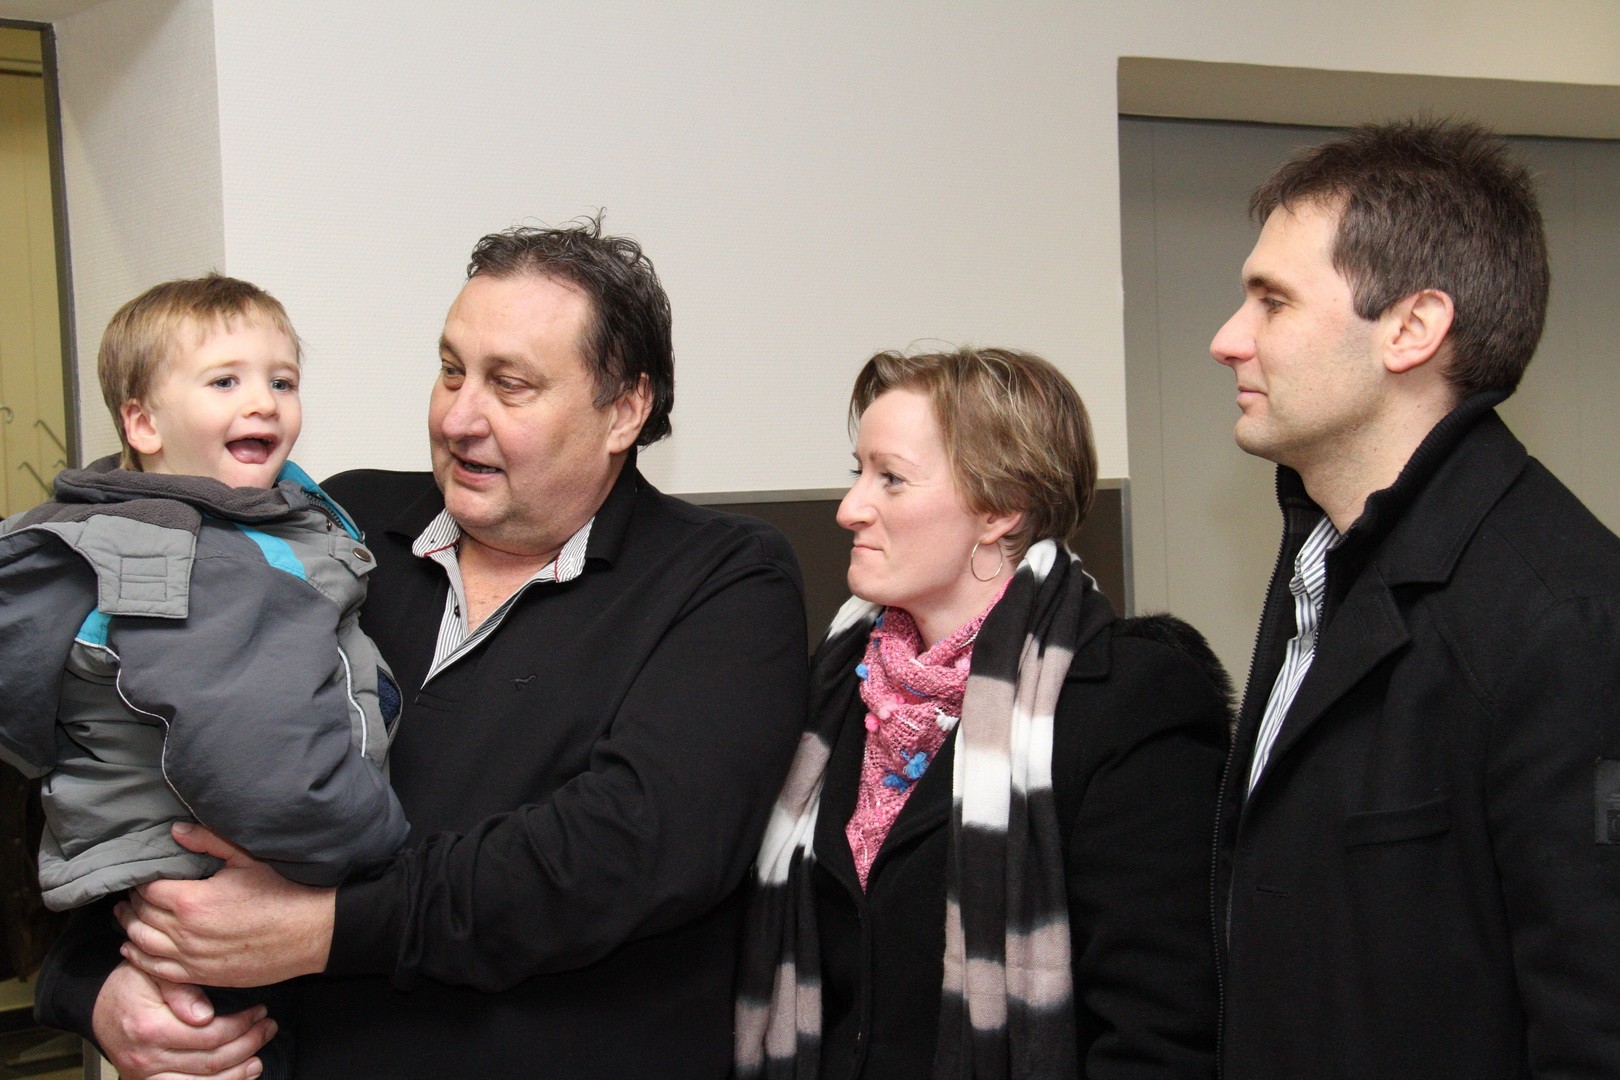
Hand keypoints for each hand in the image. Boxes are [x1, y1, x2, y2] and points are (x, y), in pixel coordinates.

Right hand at [92, 961, 272, 1079]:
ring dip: (235, 1075)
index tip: (260, 1011)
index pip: (210, 1034)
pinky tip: (234, 1078)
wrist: (99, 1006)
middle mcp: (145, 1058)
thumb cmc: (132, 984)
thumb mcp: (155, 973)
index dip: (242, 1025)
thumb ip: (181, 990)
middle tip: (267, 1028)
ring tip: (257, 1060)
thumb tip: (205, 1014)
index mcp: (150, 1028)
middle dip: (247, 1045)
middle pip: (210, 1061)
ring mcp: (143, 1076)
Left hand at [116, 822, 334, 986]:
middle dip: (133, 903)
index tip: (143, 873)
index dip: (141, 880)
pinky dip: (139, 959)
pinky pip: (157, 971)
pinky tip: (133, 949)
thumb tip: (174, 830)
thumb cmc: (284, 892)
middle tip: (131, 893)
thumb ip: (207, 841)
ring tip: (126, 916)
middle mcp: (185, 934)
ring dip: (130, 929)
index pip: (147, 890)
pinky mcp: (202, 976)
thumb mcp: (247, 858)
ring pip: (143, 944)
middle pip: (141, 917)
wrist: (311, 933)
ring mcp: (192, 959)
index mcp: (192, 902)